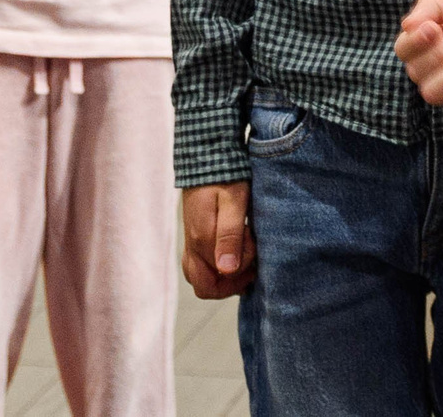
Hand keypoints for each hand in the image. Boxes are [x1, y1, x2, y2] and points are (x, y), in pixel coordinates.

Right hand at [182, 183, 255, 299]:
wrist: (208, 155)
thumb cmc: (225, 176)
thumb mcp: (234, 202)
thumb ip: (230, 235)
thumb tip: (227, 270)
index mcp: (201, 240)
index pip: (218, 279)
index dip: (239, 274)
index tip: (252, 254)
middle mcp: (192, 246)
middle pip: (204, 287)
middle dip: (230, 284)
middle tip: (249, 262)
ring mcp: (190, 242)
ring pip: (200, 278)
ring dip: (223, 277)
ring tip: (243, 256)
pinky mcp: (193, 236)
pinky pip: (199, 265)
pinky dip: (216, 267)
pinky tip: (234, 252)